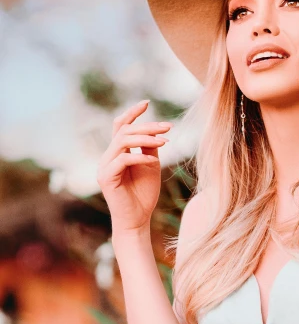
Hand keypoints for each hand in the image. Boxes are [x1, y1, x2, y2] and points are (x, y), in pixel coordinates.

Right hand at [97, 100, 171, 233]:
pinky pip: (123, 159)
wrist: (137, 220)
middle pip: (124, 131)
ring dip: (145, 139)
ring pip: (123, 142)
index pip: (120, 126)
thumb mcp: (150, 166)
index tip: (147, 102)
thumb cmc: (143, 195)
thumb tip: (154, 132)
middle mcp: (107, 157)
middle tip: (168, 127)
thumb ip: (149, 149)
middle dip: (147, 126)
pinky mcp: (106, 178)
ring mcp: (104, 167)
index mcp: (116, 153)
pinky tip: (153, 160)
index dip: (132, 113)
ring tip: (164, 142)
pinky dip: (139, 157)